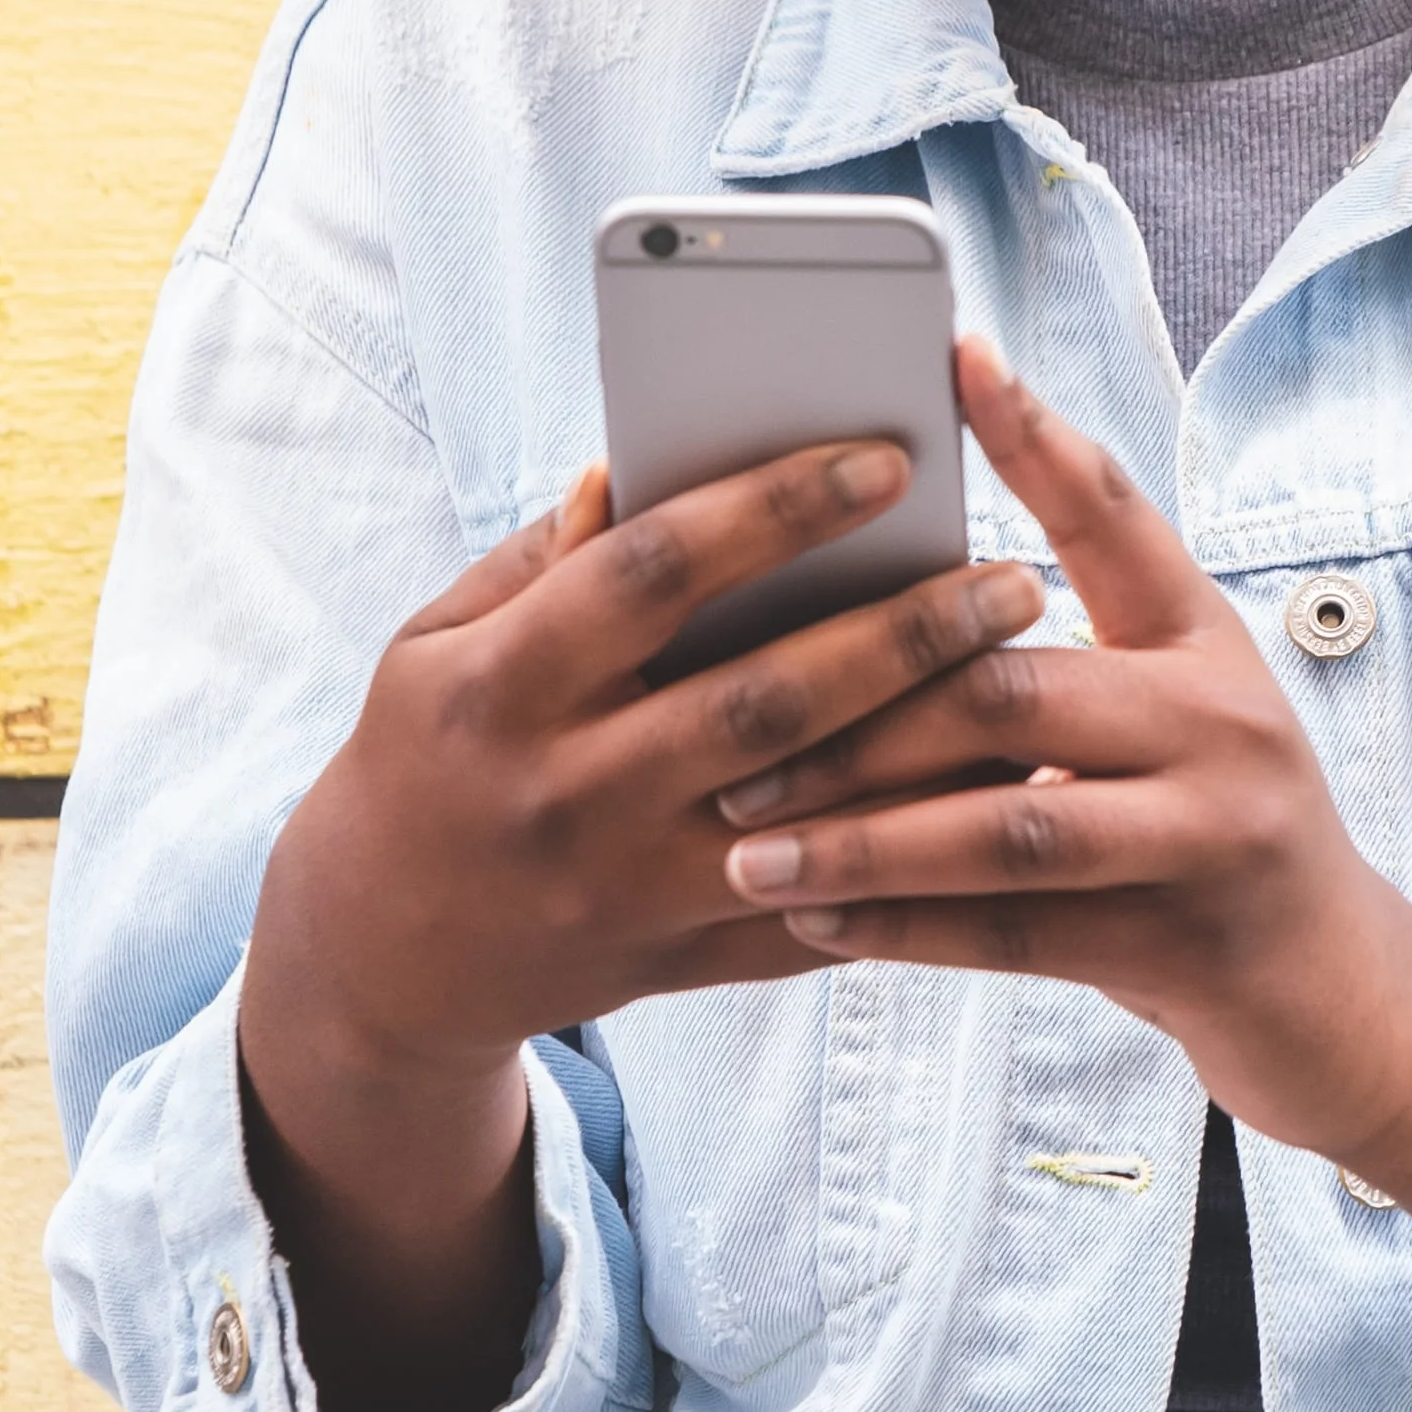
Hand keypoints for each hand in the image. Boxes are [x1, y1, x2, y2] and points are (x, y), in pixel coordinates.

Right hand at [234, 430, 1042, 1411]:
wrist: (379, 956)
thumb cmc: (429, 751)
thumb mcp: (437, 642)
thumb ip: (542, 556)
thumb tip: (641, 458)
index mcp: (496, 689)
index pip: (651, 574)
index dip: (774, 509)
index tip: (890, 455)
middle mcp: (565, 792)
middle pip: (763, 703)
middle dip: (902, 633)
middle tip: (1015, 575)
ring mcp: (626, 887)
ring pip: (814, 814)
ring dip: (934, 744)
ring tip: (1032, 667)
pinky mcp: (677, 954)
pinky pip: (817, 902)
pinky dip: (911, 851)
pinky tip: (997, 788)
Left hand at [706, 338, 1411, 1149]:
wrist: (1348, 999)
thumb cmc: (1213, 843)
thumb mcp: (1173, 727)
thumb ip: (1063, 673)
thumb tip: (883, 621)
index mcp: (1208, 642)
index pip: (1114, 516)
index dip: (1037, 436)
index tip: (956, 359)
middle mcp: (1223, 719)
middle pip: (1014, 685)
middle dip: (857, 712)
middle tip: (733, 732)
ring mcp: (1212, 832)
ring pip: (1003, 823)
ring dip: (858, 835)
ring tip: (744, 844)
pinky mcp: (1188, 943)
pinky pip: (1015, 932)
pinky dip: (901, 926)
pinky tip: (812, 922)